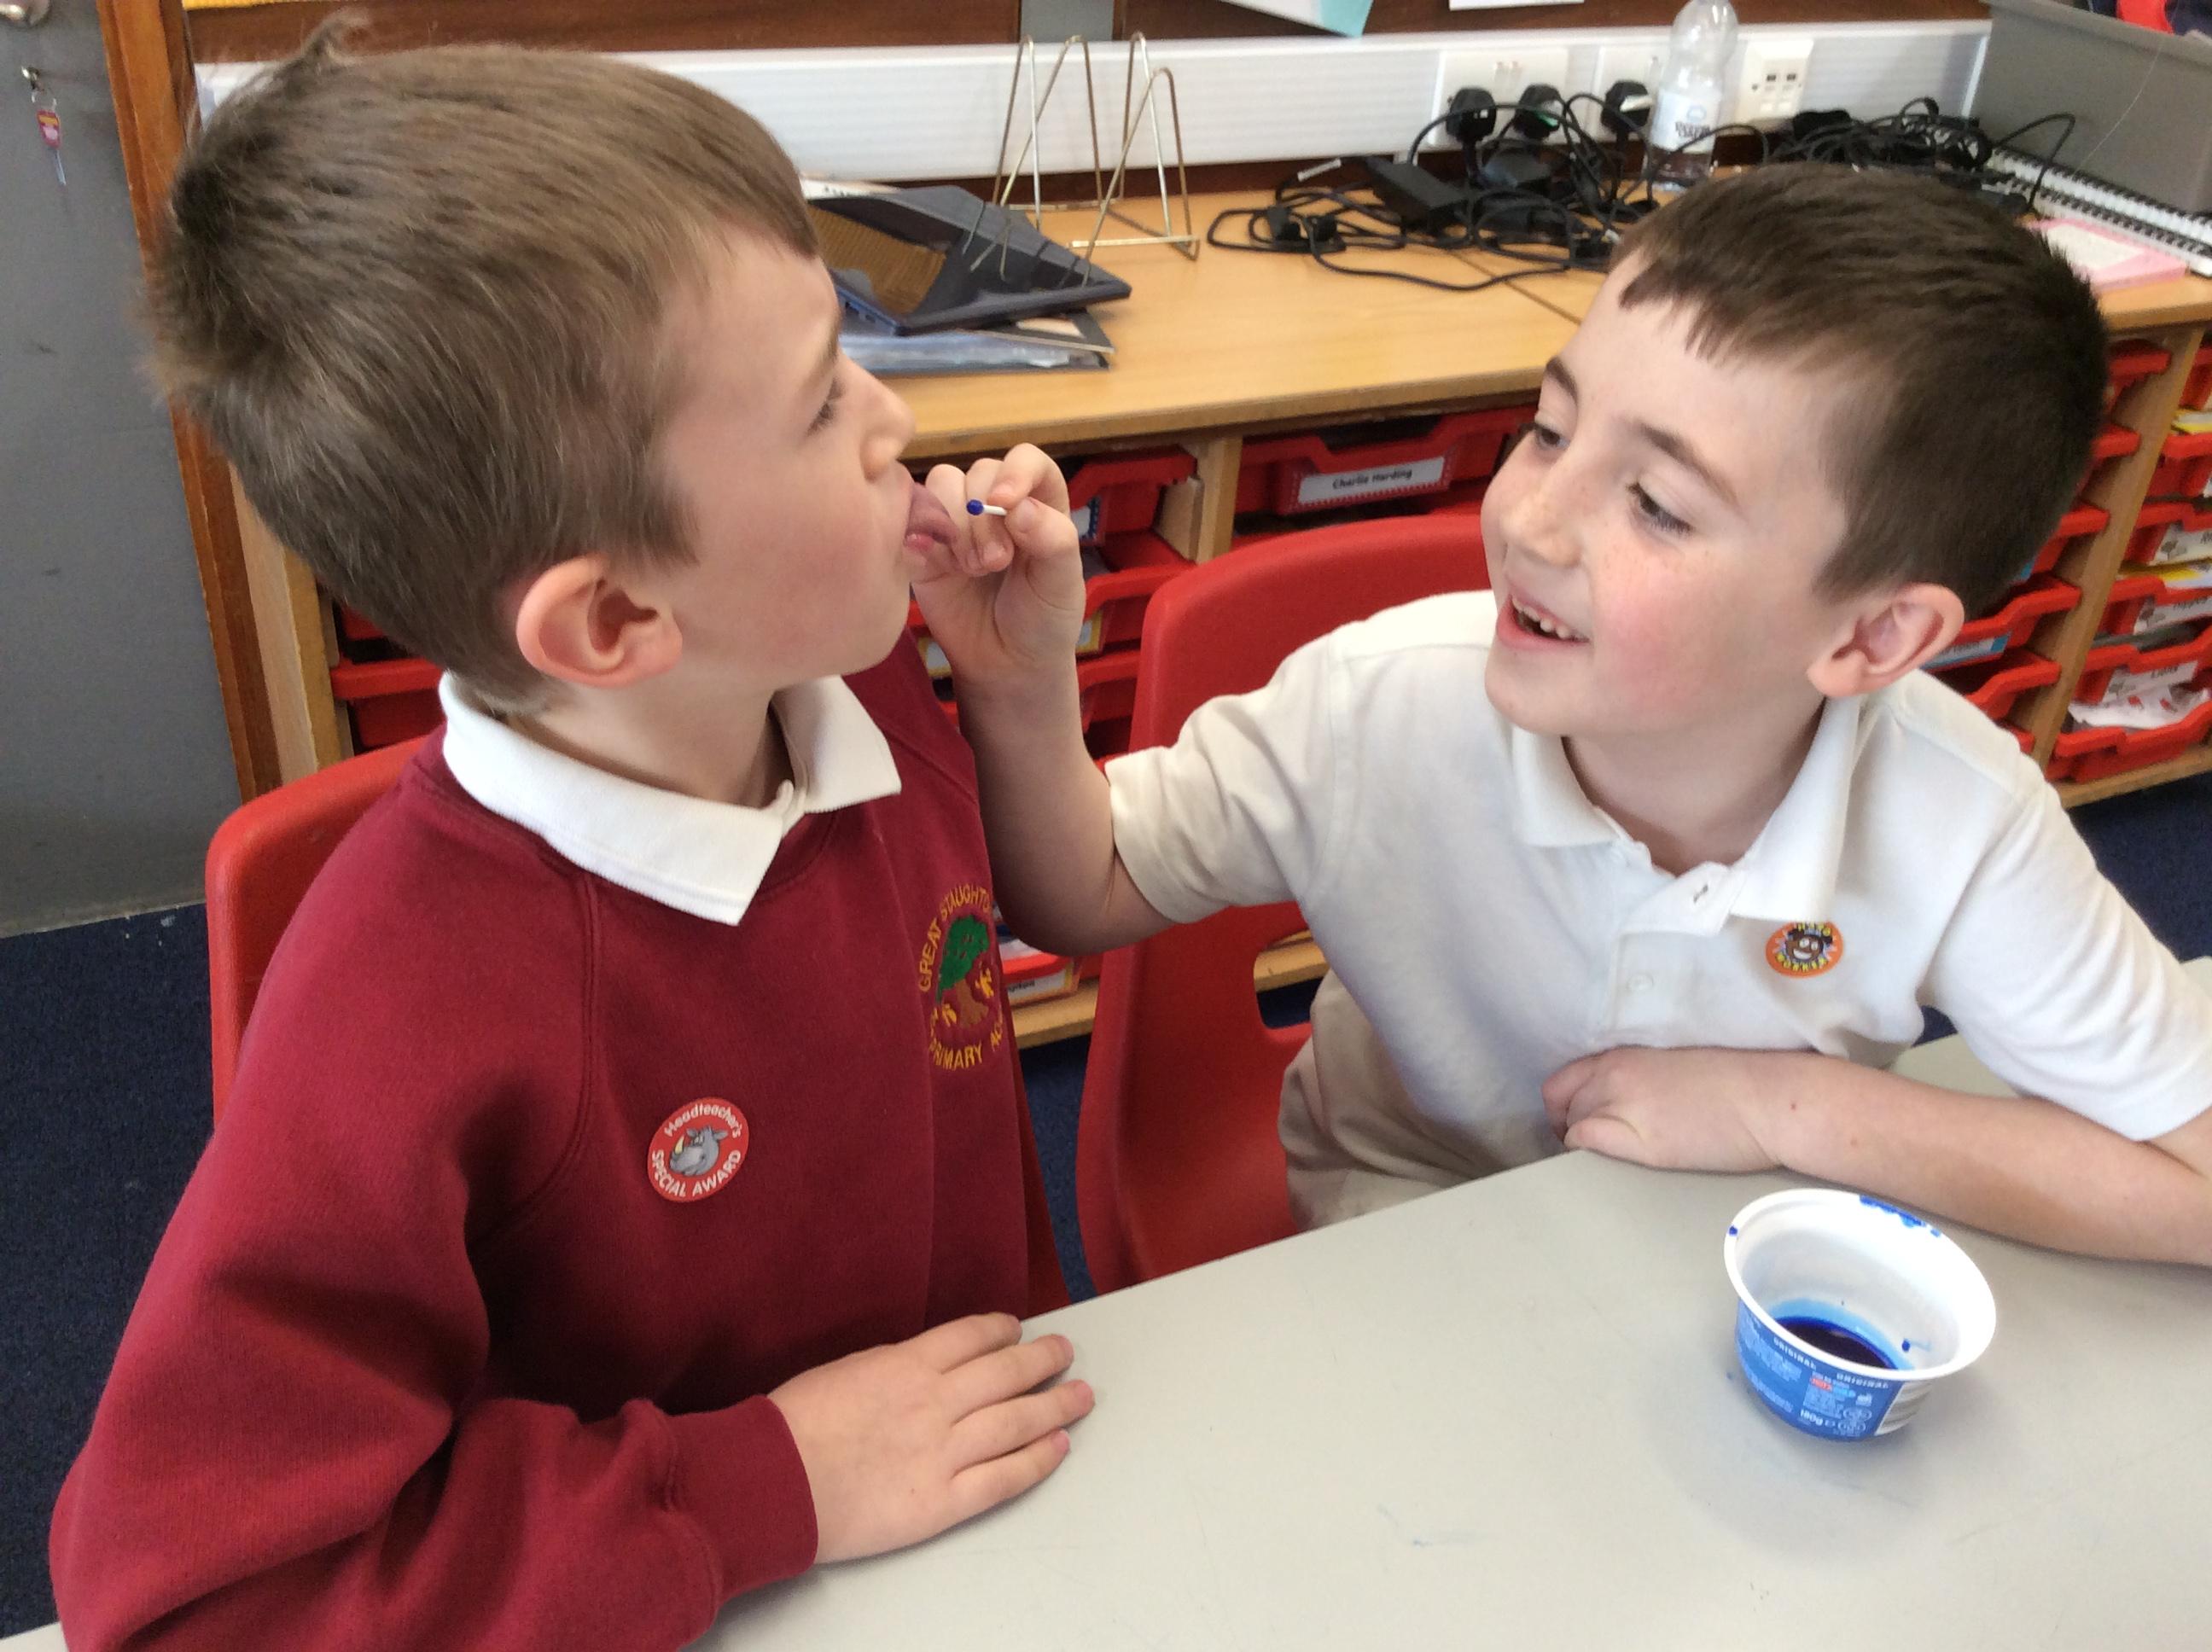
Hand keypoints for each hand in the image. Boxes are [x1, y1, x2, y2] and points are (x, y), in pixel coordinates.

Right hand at [769, 1312, 1093, 1563]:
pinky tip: (1058, 1447)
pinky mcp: (941, 1502)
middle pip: (1006, 1374)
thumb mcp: (845, 1370)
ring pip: (1016, 1422)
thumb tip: (922, 1364)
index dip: (1001, 1332)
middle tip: (1065, 1352)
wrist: (775, 1483)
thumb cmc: (794, 1427)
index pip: (972, 1337)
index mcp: (907, 1365)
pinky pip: (1002, 1479)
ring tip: (1080, 1395)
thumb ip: (891, 1367)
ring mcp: (942, 1453)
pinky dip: (1036, 1461)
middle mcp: (935, 1403)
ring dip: (1055, 1406)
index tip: (1017, 1330)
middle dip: (1042, 1360)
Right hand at [911, 445, 1088, 687]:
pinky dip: (920, 533)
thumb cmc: (1043, 618)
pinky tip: (937, 565)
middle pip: (979, 472)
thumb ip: (1053, 540)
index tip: (1003, 503)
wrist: (1006, 663)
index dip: (1013, 472)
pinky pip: (910, 515)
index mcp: (1040, 501)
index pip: (1026, 459)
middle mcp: (997, 502)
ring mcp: (958, 519)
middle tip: (994, 564)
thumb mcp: (1062, 584)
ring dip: (954, 525)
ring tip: (971, 570)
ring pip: (942, 485)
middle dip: (983, 518)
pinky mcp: (925, 541)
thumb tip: (1016, 507)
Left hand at [1541, 1046, 1801, 1173]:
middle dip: (1571, 1126)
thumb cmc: (1739, 1084)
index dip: (1563, 1106)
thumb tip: (1624, 1103)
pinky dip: (1585, 1153)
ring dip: (1582, 1142)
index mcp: (1626, 1056)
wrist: (1771, 1100)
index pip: (1564, 1080)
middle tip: (1590, 1146)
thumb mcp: (1674, 1067)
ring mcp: (1625, 1105)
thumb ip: (1639, 1079)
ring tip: (1606, 1157)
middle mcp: (1617, 1076)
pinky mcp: (1640, 1140)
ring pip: (1573, 1126)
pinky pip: (1585, 1143)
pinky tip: (1608, 1163)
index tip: (1573, 1122)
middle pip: (1565, 1105)